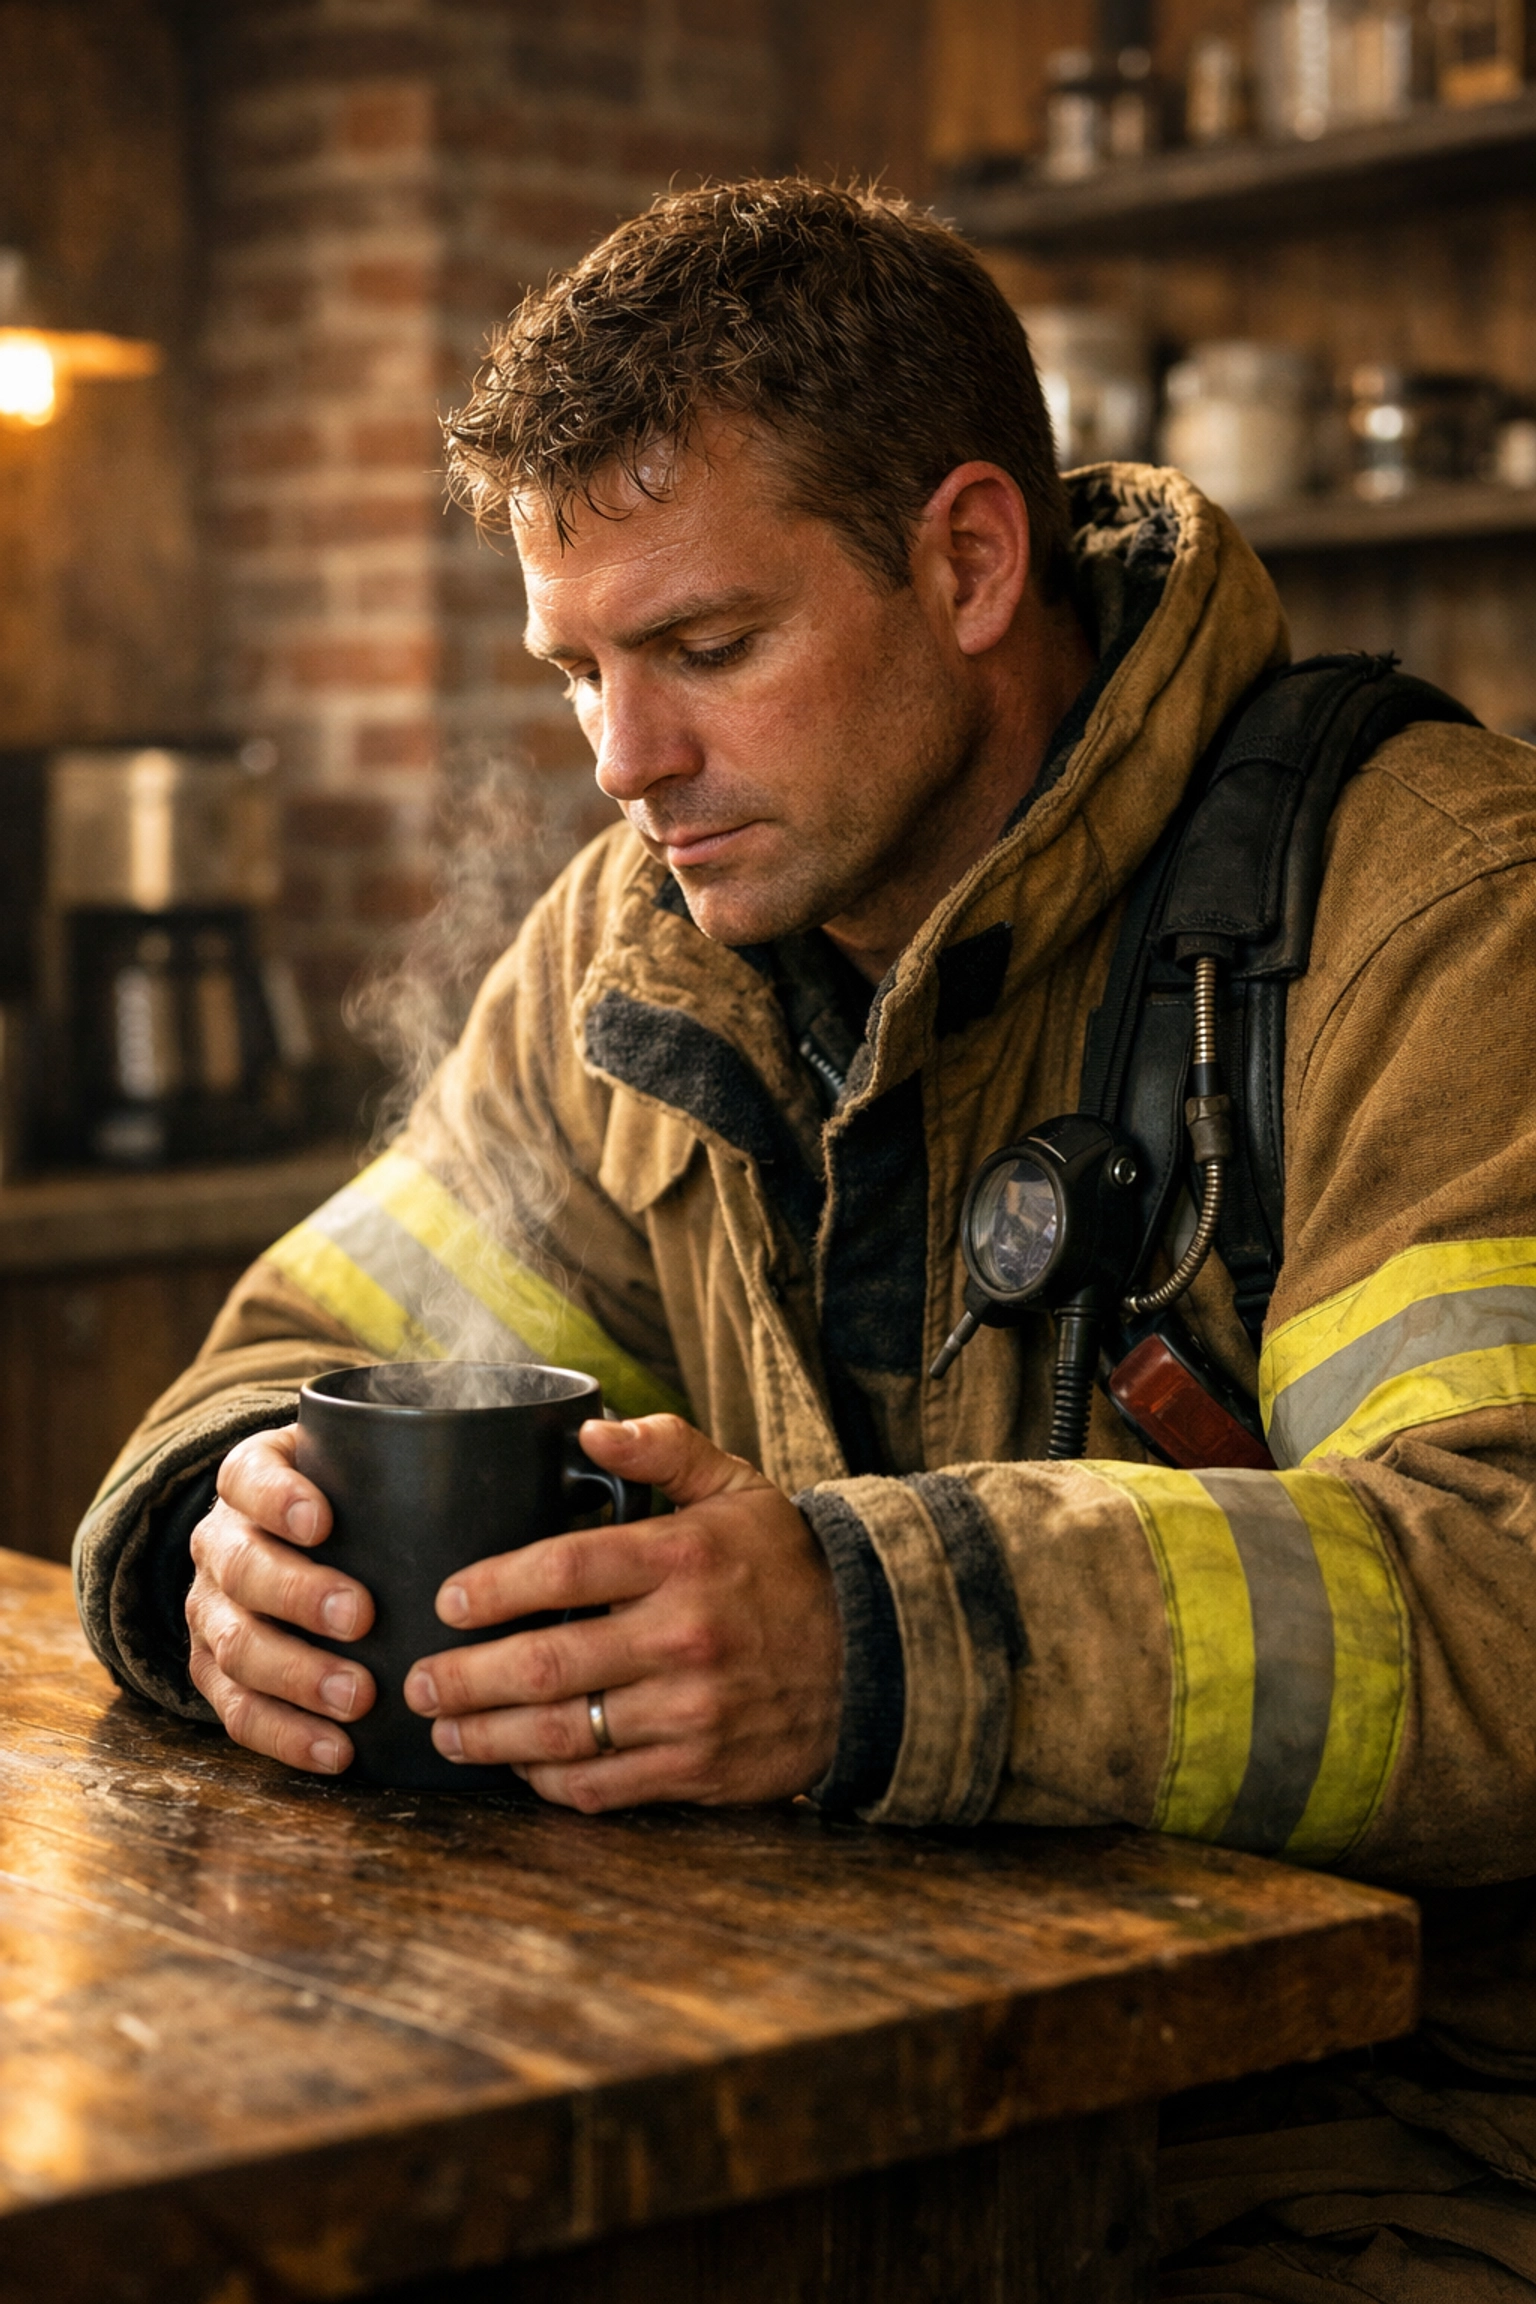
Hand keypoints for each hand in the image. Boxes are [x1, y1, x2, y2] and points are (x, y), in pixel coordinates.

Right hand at [186, 1425, 375, 1773]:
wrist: (281, 1548)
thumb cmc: (345, 1507)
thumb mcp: (359, 1472)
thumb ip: (409, 1469)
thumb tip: (517, 1480)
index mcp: (250, 1483)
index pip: (249, 1479)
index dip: (277, 1499)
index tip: (321, 1521)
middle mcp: (219, 1545)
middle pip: (243, 1569)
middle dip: (299, 1595)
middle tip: (360, 1617)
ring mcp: (211, 1612)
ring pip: (236, 1647)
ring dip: (297, 1676)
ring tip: (357, 1698)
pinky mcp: (214, 1673)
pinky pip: (238, 1712)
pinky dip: (287, 1735)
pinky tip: (336, 1750)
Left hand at [403, 1415, 841, 1810]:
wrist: (877, 1652)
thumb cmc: (788, 1564)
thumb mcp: (737, 1487)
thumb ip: (665, 1448)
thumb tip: (590, 1430)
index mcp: (683, 1558)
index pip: (563, 1569)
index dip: (492, 1587)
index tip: (447, 1600)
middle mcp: (683, 1636)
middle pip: (545, 1664)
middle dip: (464, 1679)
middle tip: (418, 1681)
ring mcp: (693, 1711)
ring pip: (563, 1735)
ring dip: (489, 1739)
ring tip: (446, 1731)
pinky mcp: (702, 1770)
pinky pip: (605, 1787)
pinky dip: (551, 1782)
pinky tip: (519, 1768)